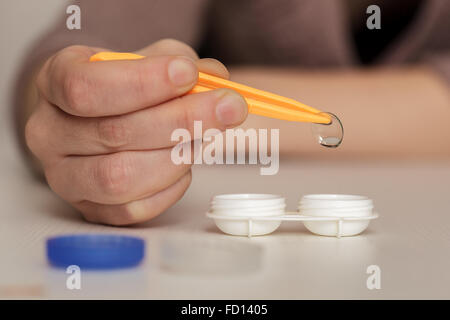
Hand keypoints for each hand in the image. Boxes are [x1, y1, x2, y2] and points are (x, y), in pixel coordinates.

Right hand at [25, 39, 247, 224]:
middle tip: (229, 108)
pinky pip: (134, 209)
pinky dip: (170, 187)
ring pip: (122, 177)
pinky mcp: (91, 209)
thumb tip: (216, 80)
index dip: (142, 82)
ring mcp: (66, 177)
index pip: (86, 87)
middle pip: (114, 133)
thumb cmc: (123, 88)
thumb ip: (179, 64)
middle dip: (181, 120)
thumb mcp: (146, 61)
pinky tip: (184, 165)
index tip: (188, 74)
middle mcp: (50, 133)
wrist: (96, 119)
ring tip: (205, 138)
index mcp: (55, 84)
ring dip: (177, 157)